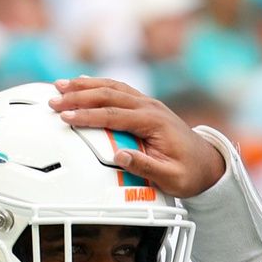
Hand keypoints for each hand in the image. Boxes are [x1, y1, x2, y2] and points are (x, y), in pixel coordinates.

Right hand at [50, 76, 228, 198]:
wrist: (208, 163)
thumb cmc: (189, 172)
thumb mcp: (171, 178)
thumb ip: (146, 167)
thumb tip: (119, 157)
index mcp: (153, 122)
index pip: (114, 115)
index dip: (88, 116)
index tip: (66, 117)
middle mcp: (149, 107)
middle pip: (108, 95)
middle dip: (78, 96)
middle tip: (53, 100)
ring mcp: (148, 103)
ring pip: (112, 87)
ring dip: (84, 85)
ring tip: (59, 85)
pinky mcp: (145, 105)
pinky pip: (118, 89)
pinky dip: (98, 84)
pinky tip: (82, 83)